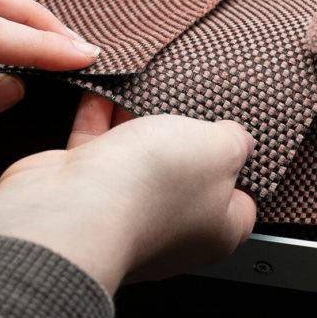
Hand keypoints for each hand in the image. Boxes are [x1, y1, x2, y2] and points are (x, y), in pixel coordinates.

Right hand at [0, 94, 256, 293]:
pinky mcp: (86, 194)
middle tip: (191, 104)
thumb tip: (238, 140)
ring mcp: (126, 213)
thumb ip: (236, 141)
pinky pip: (98, 150)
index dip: (244, 167)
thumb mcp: (220, 149)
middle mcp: (172, 229)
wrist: (72, 208)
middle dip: (184, 137)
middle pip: (188, 175)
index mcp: (215, 231)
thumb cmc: (153, 189)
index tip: (239, 137)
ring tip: (148, 87)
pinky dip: (100, 119)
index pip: (242, 201)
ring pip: (140, 160)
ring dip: (140, 123)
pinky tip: (105, 90)